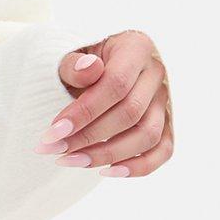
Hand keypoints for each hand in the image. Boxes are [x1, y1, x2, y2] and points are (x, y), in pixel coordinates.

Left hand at [41, 31, 173, 175]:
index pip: (116, 84)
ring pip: (148, 135)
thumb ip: (74, 64)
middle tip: (54, 149)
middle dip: (88, 137)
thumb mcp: (71, 55)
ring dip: (107, 154)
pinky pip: (163, 151)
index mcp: (137, 47)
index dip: (84, 111)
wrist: (95, 66)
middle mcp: (156, 73)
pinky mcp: (166, 124)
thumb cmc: (80, 62)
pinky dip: (138, 167)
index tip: (53, 132)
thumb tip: (88, 68)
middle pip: (130, 113)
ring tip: (70, 161)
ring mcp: (165, 100)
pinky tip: (106, 172)